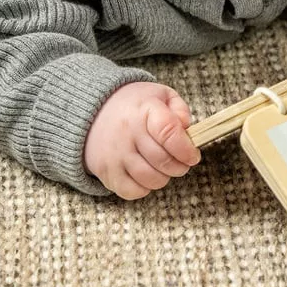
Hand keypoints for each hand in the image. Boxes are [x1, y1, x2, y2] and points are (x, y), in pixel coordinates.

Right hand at [83, 81, 200, 199]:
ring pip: (151, 179)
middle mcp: (127, 133)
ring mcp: (115, 154)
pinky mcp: (106, 171)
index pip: (168, 132)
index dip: (186, 149)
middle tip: (182, 162)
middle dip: (180, 166)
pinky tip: (146, 174)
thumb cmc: (135, 106)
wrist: (93, 112)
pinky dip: (145, 188)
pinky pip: (133, 191)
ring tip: (164, 167)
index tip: (193, 155)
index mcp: (143, 110)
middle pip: (163, 161)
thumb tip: (187, 130)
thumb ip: (180, 109)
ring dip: (164, 177)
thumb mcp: (161, 95)